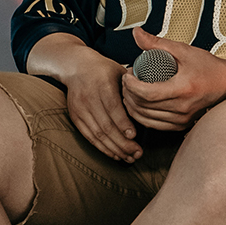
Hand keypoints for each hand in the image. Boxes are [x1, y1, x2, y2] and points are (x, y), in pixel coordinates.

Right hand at [26, 34, 141, 163]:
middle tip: (137, 153)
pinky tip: (115, 154)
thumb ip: (133, 89)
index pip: (112, 107)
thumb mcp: (120, 72)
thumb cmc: (104, 69)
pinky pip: (89, 136)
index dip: (123, 124)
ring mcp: (80, 108)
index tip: (134, 136)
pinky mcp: (75, 117)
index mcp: (102, 84)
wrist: (76, 67)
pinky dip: (102, 148)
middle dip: (122, 143)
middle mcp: (89, 97)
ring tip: (129, 157)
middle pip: (105, 125)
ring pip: (97, 134)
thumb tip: (150, 106)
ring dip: (114, 149)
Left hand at [121, 29, 225, 130]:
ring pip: (146, 118)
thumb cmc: (209, 67)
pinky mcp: (182, 125)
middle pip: (144, 106)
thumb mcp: (183, 50)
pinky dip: (142, 116)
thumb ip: (158, 43)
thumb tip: (137, 34)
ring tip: (130, 91)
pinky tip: (138, 105)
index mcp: (182, 89)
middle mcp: (182, 108)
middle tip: (126, 80)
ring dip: (132, 106)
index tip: (127, 74)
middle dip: (128, 93)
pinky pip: (155, 125)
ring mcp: (182, 119)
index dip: (131, 85)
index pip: (147, 93)